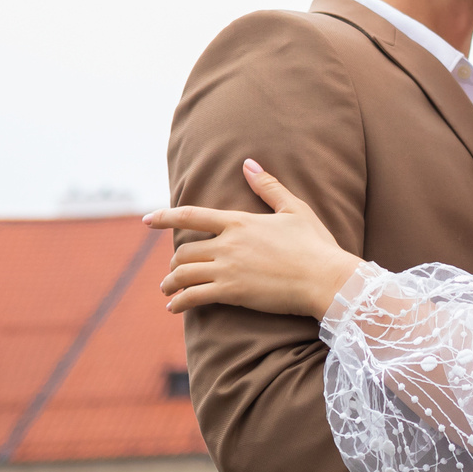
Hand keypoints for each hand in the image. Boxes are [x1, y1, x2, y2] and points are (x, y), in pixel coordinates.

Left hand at [144, 161, 362, 318]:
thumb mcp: (294, 209)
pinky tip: (174, 307)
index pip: (192, 216)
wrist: (326, 278)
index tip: (147, 220)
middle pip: (185, 250)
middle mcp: (228, 243)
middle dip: (174, 262)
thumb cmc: (315, 244)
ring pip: (184, 273)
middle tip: (172, 271)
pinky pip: (194, 296)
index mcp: (239, 221)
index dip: (165, 217)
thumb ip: (268, 186)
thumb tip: (248, 163)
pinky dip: (179, 302)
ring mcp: (228, 268)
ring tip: (168, 290)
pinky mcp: (232, 292)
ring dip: (171, 283)